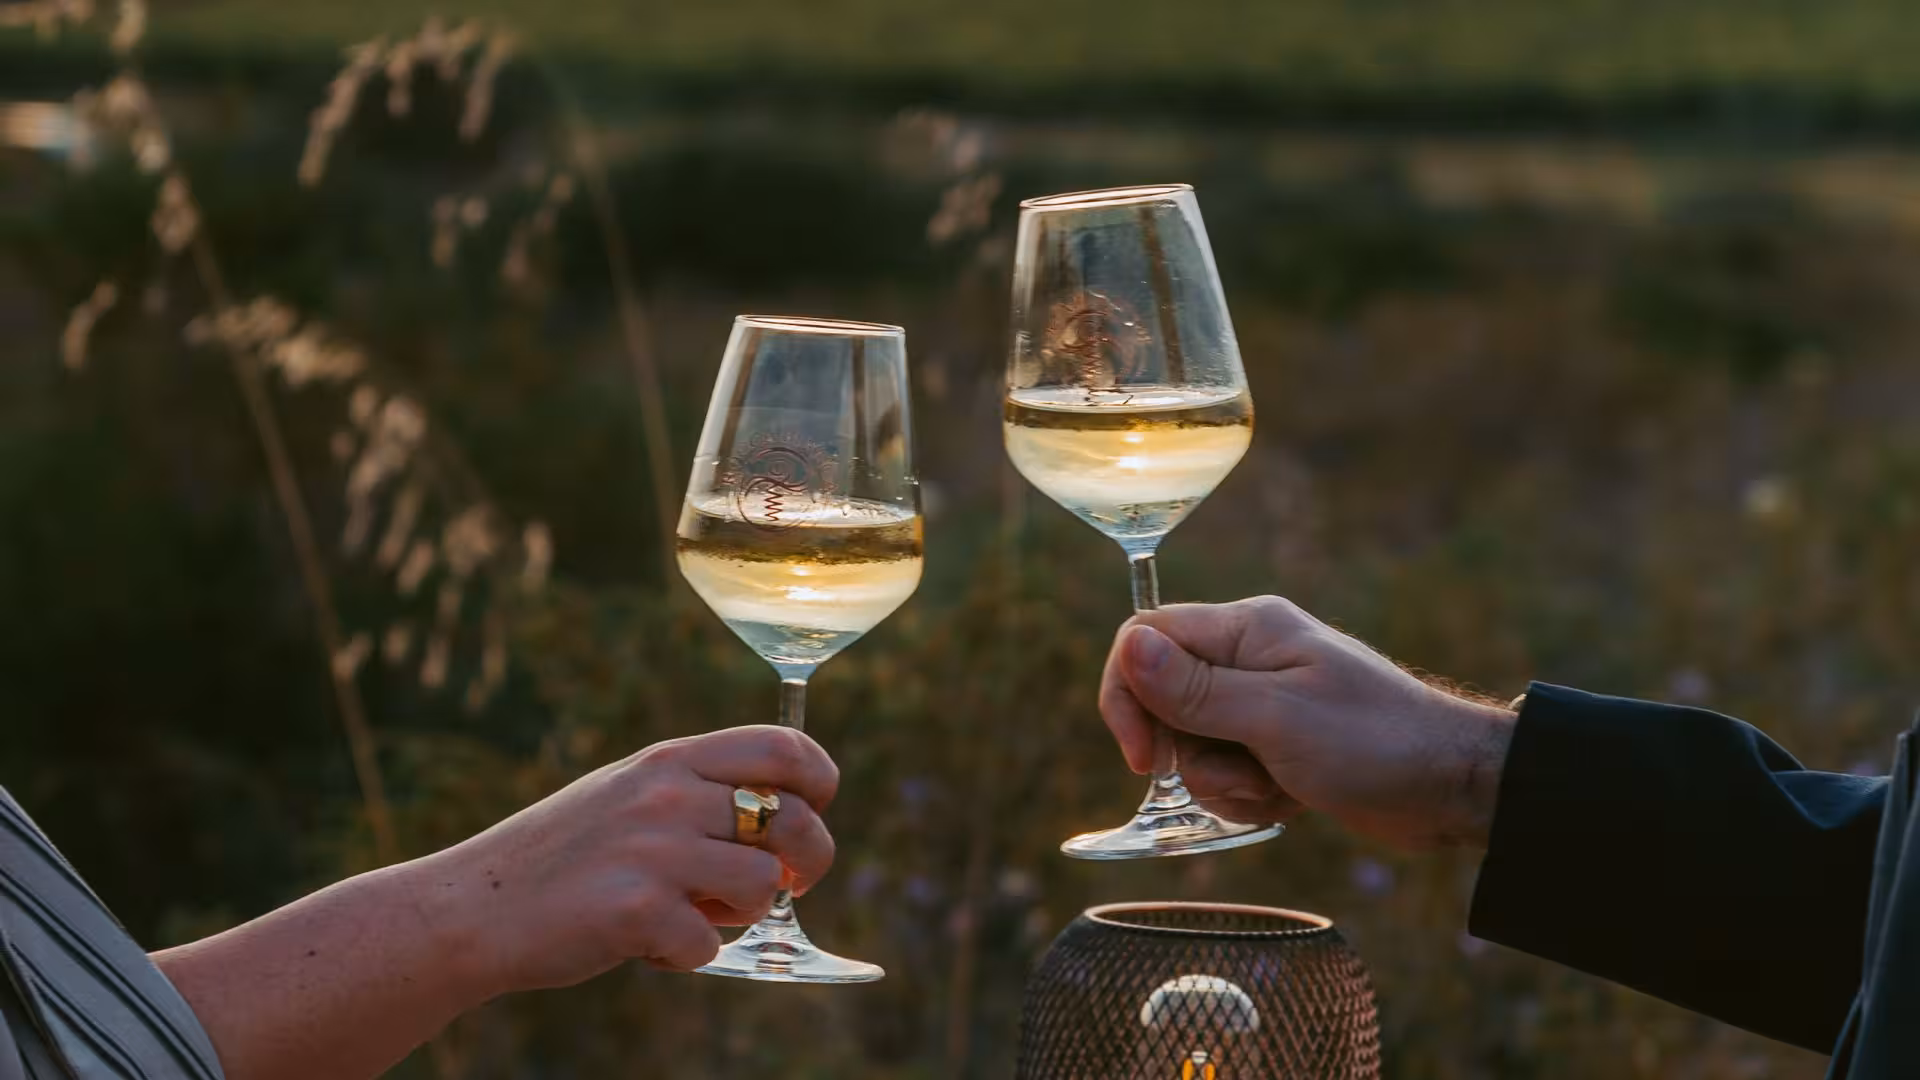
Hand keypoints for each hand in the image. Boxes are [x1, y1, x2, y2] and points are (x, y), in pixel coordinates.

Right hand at [417, 725, 838, 992]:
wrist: (473, 908)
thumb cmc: (563, 858)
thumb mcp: (628, 795)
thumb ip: (699, 795)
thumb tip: (793, 826)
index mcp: (670, 760)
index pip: (783, 746)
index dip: (820, 780)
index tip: (817, 808)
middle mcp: (666, 795)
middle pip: (795, 820)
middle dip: (810, 861)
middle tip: (786, 885)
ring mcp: (653, 851)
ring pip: (764, 886)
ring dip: (740, 914)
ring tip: (689, 914)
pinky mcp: (636, 911)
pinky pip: (710, 944)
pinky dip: (685, 956)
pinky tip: (644, 945)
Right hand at [1100, 596, 1515, 850]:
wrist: (1453, 787)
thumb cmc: (1375, 742)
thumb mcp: (1276, 718)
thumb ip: (1196, 688)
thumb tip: (1129, 645)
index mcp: (1247, 628)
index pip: (1146, 637)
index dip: (1128, 694)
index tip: (1145, 758)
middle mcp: (1249, 657)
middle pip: (1163, 699)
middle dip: (1187, 753)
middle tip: (1238, 774)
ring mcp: (1263, 702)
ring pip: (1193, 745)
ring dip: (1224, 783)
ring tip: (1278, 788)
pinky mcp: (1277, 744)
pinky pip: (1227, 771)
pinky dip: (1249, 796)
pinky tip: (1292, 801)